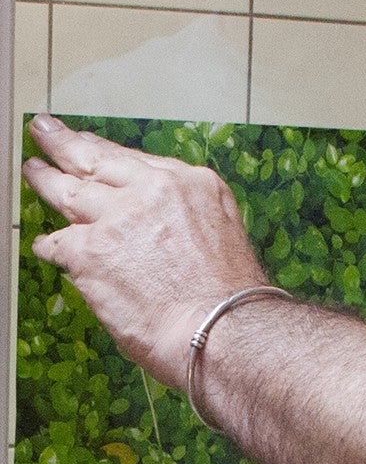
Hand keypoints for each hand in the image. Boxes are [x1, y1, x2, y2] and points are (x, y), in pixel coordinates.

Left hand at [22, 115, 268, 387]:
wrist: (227, 331)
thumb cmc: (233, 303)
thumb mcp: (227, 236)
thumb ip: (188, 220)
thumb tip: (158, 231)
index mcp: (191, 185)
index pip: (134, 160)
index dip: (105, 151)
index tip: (89, 143)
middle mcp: (152, 191)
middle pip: (96, 160)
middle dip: (64, 143)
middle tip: (45, 131)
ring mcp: (118, 218)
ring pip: (68, 191)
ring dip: (45, 180)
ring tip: (34, 171)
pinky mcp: (91, 251)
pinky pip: (57, 243)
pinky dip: (49, 247)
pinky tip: (45, 247)